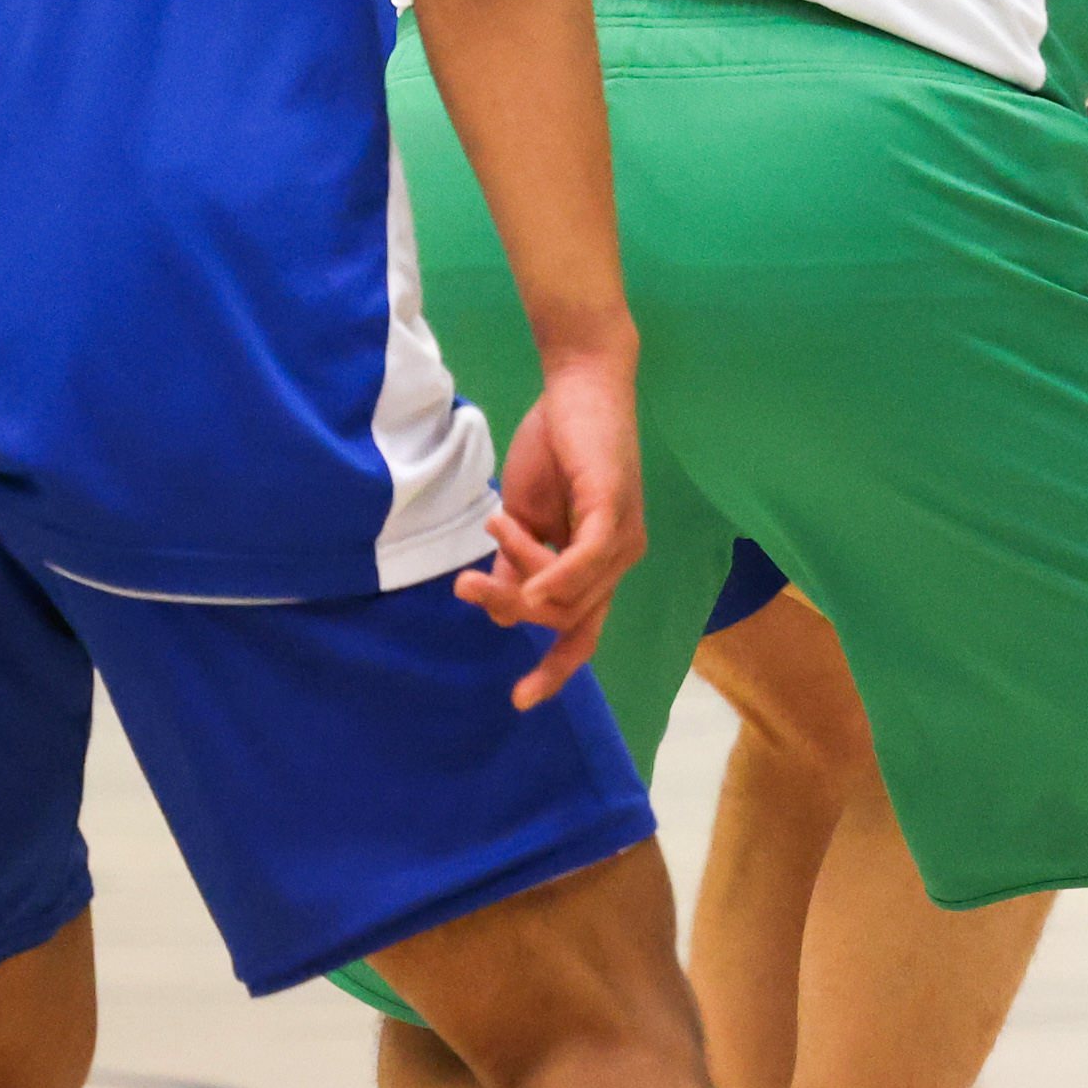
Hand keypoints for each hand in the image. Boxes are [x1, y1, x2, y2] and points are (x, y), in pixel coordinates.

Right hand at [458, 342, 640, 705]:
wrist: (579, 388)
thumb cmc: (557, 449)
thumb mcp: (525, 518)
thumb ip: (515, 565)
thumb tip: (497, 609)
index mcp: (599, 565)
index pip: (583, 632)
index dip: (555, 669)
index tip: (520, 699)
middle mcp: (619, 559)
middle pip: (566, 622)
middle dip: (510, 611)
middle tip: (466, 585)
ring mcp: (622, 537)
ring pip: (565, 595)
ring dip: (514, 574)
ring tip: (491, 530)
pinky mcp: (613, 509)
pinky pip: (584, 561)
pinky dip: (548, 570)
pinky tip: (513, 553)